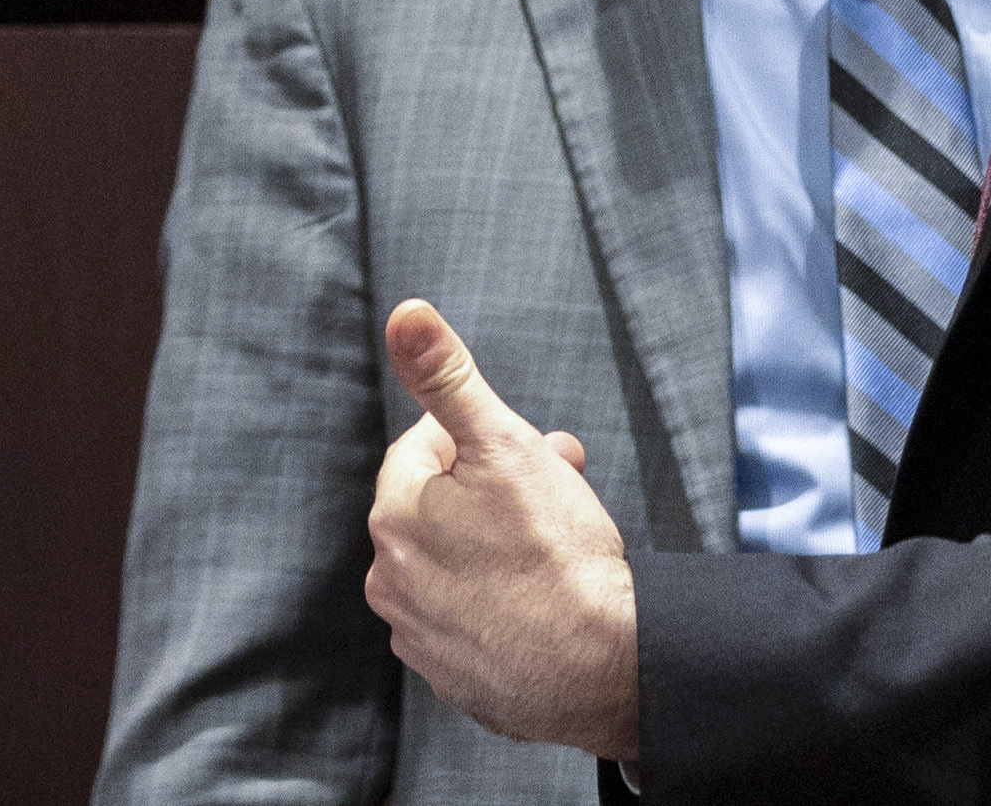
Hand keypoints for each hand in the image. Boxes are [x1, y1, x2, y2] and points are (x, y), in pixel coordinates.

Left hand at [365, 298, 639, 757]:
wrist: (598, 666)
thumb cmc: (557, 554)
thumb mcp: (506, 444)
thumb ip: (449, 378)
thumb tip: (405, 314)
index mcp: (396, 517)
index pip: (425, 444)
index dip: (483, 438)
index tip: (531, 450)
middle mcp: (391, 580)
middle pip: (442, 505)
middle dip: (495, 486)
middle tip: (557, 486)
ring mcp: (419, 635)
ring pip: (455, 561)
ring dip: (495, 542)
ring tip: (555, 544)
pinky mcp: (451, 675)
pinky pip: (468, 615)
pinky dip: (499, 599)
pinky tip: (542, 597)